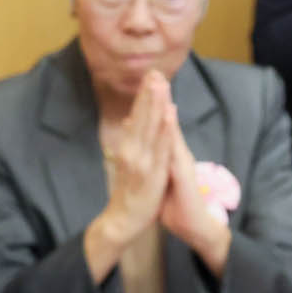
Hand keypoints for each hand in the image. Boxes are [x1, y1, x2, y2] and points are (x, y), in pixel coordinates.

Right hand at [86, 73, 175, 272]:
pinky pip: (161, 148)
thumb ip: (131, 141)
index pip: (138, 115)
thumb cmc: (129, 193)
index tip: (151, 74)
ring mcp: (142, 161)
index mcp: (128, 146)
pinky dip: (165, 130)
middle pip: (143, 117)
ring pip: (151, 128)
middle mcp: (132, 150)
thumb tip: (129, 121)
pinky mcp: (152, 174)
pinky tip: (170, 114)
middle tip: (156, 71)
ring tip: (162, 85)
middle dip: (150, 93)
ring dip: (156, 105)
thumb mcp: (128, 163)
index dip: (145, 94)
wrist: (122, 221)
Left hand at [152, 91, 232, 271]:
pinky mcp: (183, 172)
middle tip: (154, 72)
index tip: (147, 82)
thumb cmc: (176, 204)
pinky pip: (175, 149)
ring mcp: (180, 161)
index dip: (153, 104)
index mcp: (169, 155)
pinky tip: (170, 115)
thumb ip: (156, 159)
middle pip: (166, 121)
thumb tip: (145, 145)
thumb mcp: (161, 177)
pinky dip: (171, 132)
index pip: (160, 125)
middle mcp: (175, 154)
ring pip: (171, 130)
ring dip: (167, 106)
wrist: (194, 226)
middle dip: (160, 96)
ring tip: (162, 85)